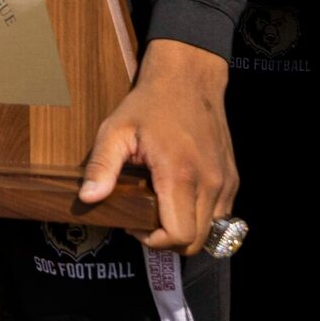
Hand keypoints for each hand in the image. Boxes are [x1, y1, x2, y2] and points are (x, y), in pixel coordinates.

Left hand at [77, 39, 237, 253]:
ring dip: (185, 230)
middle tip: (144, 221)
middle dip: (166, 240)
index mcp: (180, 174)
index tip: (135, 224)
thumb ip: (102, 166)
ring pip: (210, 233)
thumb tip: (88, 198)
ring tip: (161, 210)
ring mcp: (224, 182)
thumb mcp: (116, 130)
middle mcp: (209, 183)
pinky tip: (178, 199)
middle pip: (195, 242)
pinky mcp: (231, 178)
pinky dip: (200, 218)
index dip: (153, 241)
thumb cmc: (150, 103)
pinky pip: (220, 215)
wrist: (189, 78)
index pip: (177, 235)